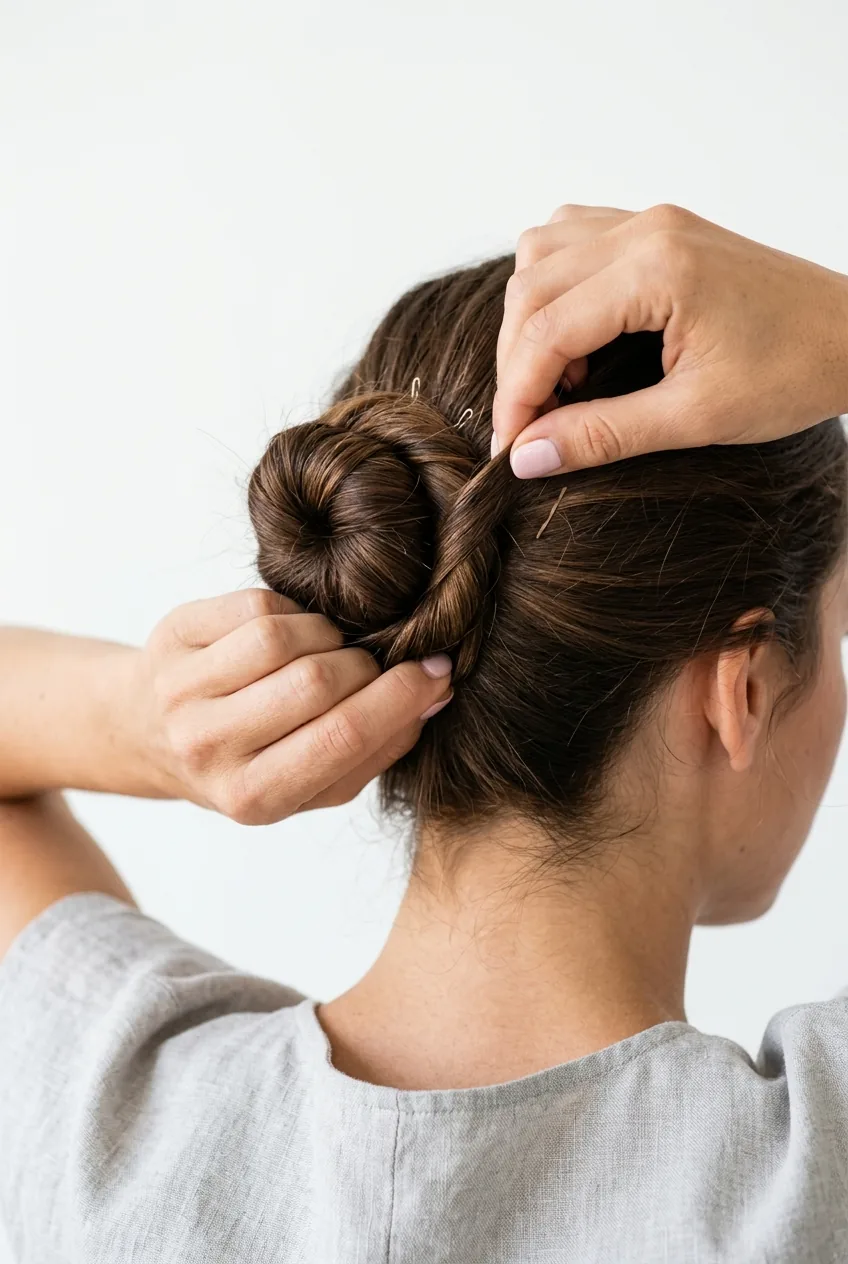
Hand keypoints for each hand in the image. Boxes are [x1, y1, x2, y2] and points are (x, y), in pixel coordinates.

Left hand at [127, 589, 452, 824]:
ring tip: (327, 649)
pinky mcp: (171, 640)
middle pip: (316, 682)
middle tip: (369, 665)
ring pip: (282, 638)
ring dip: (326, 634)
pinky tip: (290, 632)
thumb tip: (436, 691)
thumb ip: (379, 747)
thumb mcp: (314, 782)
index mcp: (253, 797)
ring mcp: (183, 693)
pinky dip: (291, 610)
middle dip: (362, 664)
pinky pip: (255, 606)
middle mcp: (209, 749)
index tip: (436, 671)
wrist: (150, 733)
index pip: (342, 739)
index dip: (399, 698)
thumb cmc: (250, 759)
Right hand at [493, 203, 847, 475]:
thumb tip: (526, 458)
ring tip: (558, 381)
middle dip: (516, 363)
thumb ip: (602, 435)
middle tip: (531, 426)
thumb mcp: (694, 418)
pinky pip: (572, 238)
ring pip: (540, 254)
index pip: (544, 329)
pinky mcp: (659, 228)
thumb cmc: (793, 372)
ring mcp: (652, 221)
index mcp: (658, 270)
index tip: (512, 449)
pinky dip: (554, 287)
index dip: (516, 395)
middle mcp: (647, 230)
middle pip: (529, 288)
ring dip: (529, 320)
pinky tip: (576, 335)